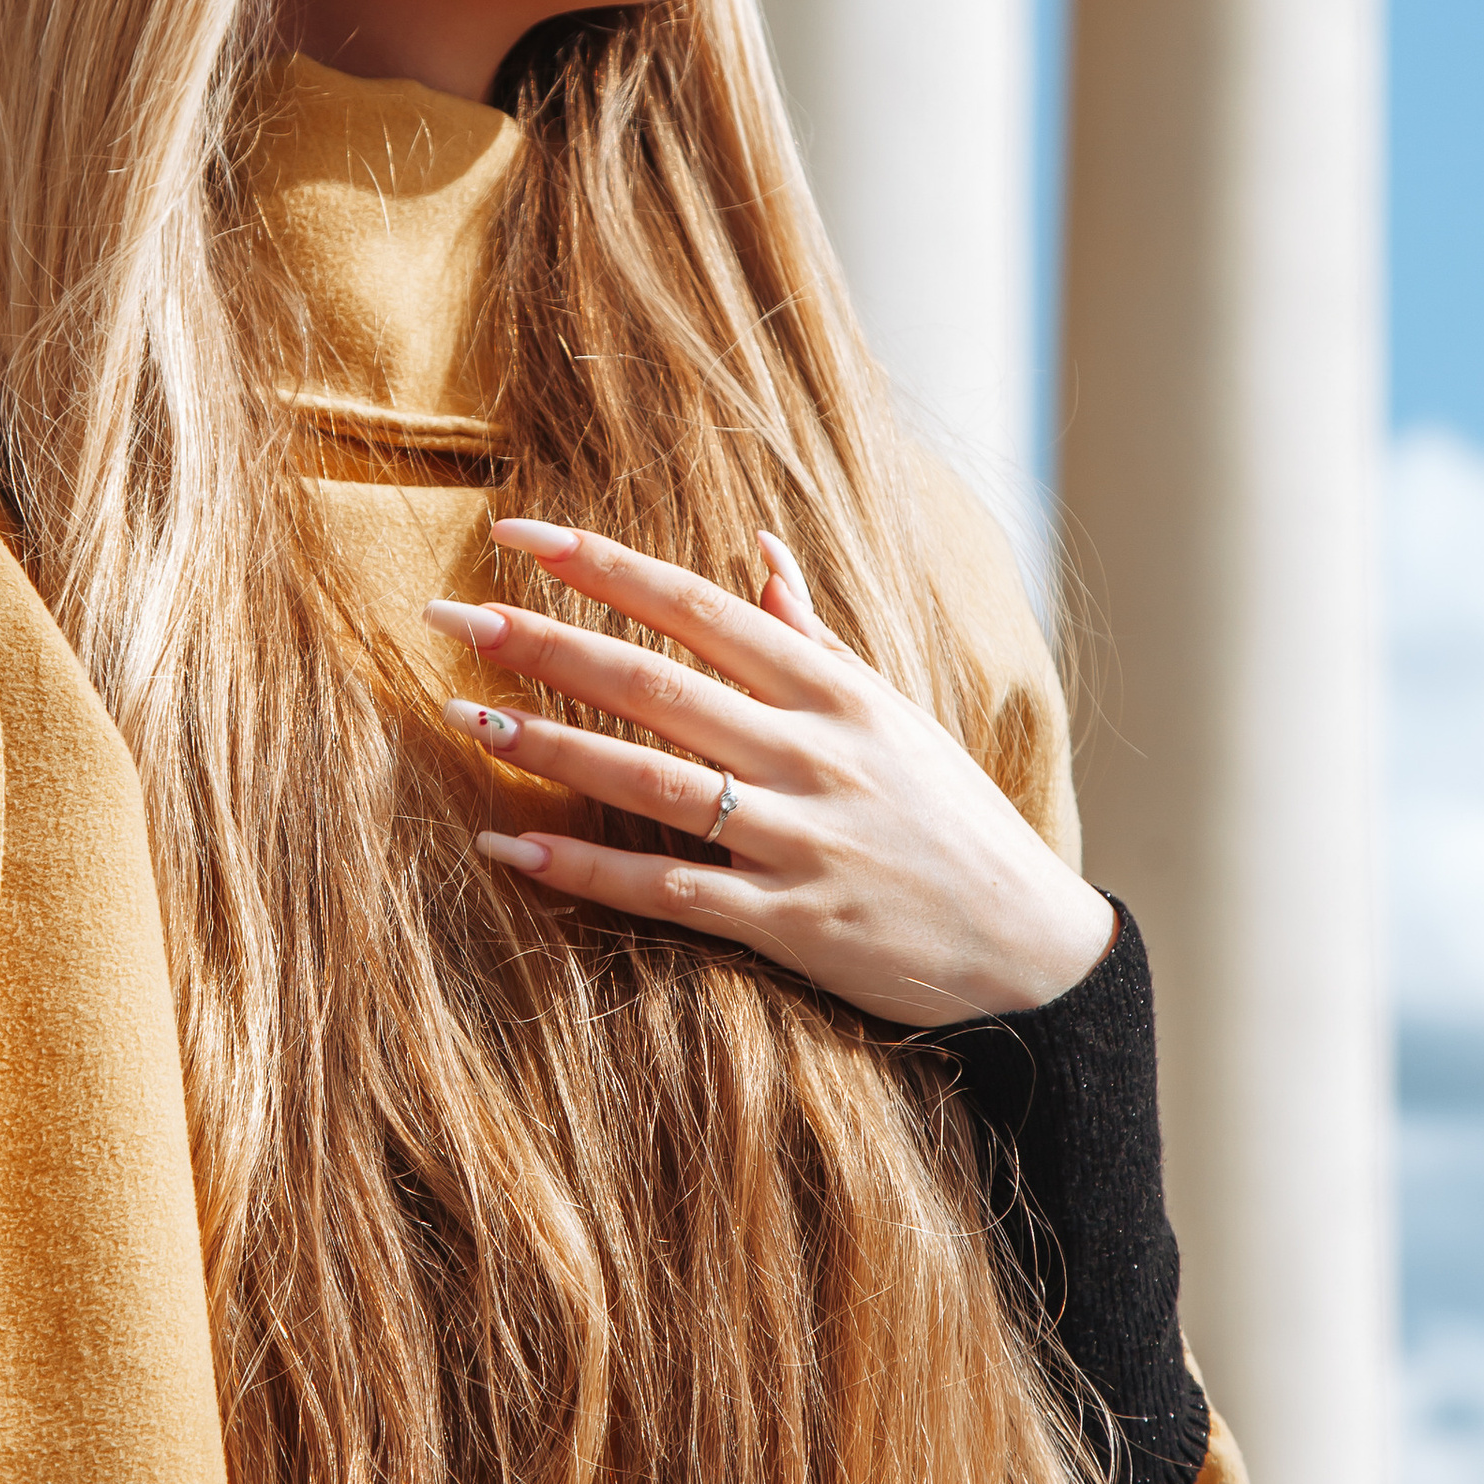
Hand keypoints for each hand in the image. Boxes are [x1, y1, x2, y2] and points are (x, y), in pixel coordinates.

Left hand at [424, 520, 1114, 1030]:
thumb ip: (812, 636)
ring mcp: (800, 837)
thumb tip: (757, 549)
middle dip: (547, 644)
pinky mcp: (791, 922)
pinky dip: (585, 870)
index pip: (697, 607)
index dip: (603, 567)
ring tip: (465, 717)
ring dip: (550, 747)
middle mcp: (812, 752)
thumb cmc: (951, 821)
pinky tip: (511, 848)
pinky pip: (668, 888)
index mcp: (833, 691)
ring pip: (653, 781)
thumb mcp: (892, 713)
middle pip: (657, 683)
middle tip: (453, 616)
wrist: (1030, 950)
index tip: (518, 532)